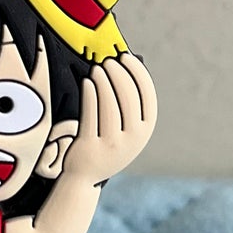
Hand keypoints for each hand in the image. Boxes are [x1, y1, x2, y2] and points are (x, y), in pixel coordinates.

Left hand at [59, 54, 157, 186]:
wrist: (85, 176)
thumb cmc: (106, 142)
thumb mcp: (125, 128)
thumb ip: (129, 104)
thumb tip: (126, 65)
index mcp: (146, 130)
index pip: (147, 95)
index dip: (137, 72)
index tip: (126, 56)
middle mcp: (133, 138)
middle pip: (128, 97)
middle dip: (118, 74)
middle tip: (108, 60)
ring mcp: (113, 144)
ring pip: (109, 104)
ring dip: (103, 82)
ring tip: (96, 69)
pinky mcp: (92, 146)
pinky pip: (91, 115)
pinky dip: (89, 95)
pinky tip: (87, 83)